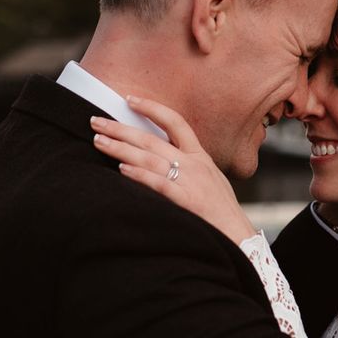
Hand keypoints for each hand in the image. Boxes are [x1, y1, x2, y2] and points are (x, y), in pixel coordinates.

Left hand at [90, 96, 256, 244]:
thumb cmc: (222, 212)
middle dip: (121, 129)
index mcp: (200, 156)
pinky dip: (140, 175)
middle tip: (96, 121)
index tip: (129, 99)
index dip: (152, 108)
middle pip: (152, 139)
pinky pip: (160, 183)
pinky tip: (122, 168)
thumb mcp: (210, 179)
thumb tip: (159, 159)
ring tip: (99, 141)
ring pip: (150, 158)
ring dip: (121, 148)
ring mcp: (191, 181)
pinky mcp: (188, 201)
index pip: (175, 122)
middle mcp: (195, 164)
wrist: (241, 237)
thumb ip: (188, 167)